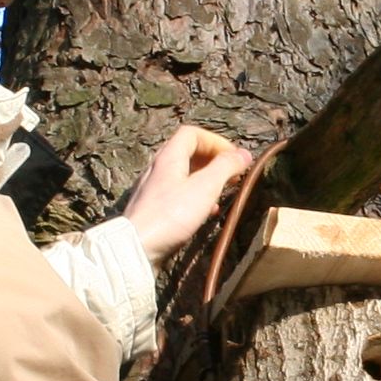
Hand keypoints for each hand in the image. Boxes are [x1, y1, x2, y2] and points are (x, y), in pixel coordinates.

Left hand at [118, 123, 253, 267]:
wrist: (136, 247)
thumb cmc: (170, 215)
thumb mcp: (205, 187)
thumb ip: (225, 167)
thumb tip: (244, 154)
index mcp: (168, 157)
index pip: (192, 133)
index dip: (216, 141)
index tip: (233, 158)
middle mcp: (157, 168)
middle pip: (187, 152)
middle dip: (213, 160)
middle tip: (232, 174)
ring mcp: (152, 189)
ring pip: (182, 175)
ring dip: (205, 180)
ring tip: (222, 192)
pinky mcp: (151, 209)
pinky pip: (176, 194)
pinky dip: (194, 197)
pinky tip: (205, 212)